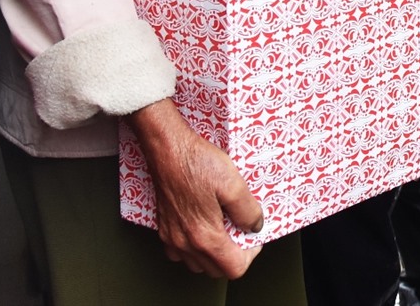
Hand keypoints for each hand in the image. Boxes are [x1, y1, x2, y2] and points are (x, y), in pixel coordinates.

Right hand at [126, 99, 263, 278]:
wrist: (168, 150)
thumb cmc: (196, 163)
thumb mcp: (234, 184)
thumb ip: (248, 211)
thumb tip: (255, 226)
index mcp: (205, 236)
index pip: (233, 268)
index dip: (250, 254)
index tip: (253, 236)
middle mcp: (185, 243)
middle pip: (216, 269)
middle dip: (233, 256)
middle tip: (241, 232)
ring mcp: (172, 237)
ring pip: (198, 264)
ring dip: (214, 254)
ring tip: (224, 229)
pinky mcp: (164, 228)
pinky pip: (181, 252)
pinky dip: (194, 248)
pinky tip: (203, 227)